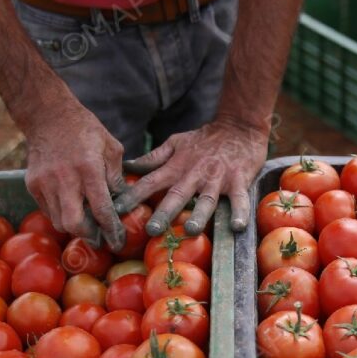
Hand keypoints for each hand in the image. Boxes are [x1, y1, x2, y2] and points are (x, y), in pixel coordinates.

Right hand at [23, 105, 127, 250]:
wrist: (48, 116)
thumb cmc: (85, 130)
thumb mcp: (111, 148)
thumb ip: (116, 177)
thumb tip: (122, 202)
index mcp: (88, 169)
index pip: (101, 210)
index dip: (111, 230)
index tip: (118, 242)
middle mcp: (64, 179)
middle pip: (74, 224)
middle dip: (88, 235)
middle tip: (100, 236)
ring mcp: (45, 183)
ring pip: (59, 221)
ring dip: (74, 225)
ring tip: (87, 219)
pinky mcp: (32, 185)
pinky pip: (48, 211)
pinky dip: (60, 213)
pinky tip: (71, 204)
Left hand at [113, 117, 268, 235]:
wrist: (239, 126)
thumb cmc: (204, 140)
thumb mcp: (176, 143)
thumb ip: (154, 157)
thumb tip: (128, 166)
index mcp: (176, 166)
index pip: (150, 182)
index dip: (133, 196)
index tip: (116, 210)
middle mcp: (194, 174)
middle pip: (177, 195)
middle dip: (164, 212)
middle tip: (152, 230)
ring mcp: (217, 178)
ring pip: (206, 199)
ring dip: (199, 214)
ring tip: (192, 230)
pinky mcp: (239, 181)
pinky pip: (240, 199)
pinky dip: (240, 212)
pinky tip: (237, 226)